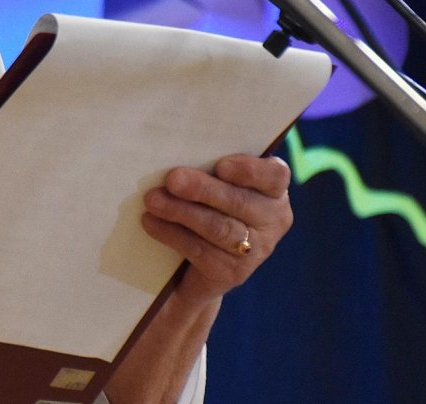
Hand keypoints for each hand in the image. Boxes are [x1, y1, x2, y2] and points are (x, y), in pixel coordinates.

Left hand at [141, 154, 293, 305]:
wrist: (197, 264)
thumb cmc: (207, 204)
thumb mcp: (214, 182)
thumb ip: (206, 169)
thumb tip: (170, 152)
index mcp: (272, 189)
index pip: (274, 176)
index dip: (250, 170)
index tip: (221, 166)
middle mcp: (272, 219)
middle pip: (239, 202)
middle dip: (203, 189)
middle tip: (172, 180)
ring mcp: (256, 249)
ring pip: (219, 228)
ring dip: (182, 212)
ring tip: (153, 200)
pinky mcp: (233, 272)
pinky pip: (200, 250)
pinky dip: (171, 234)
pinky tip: (150, 222)